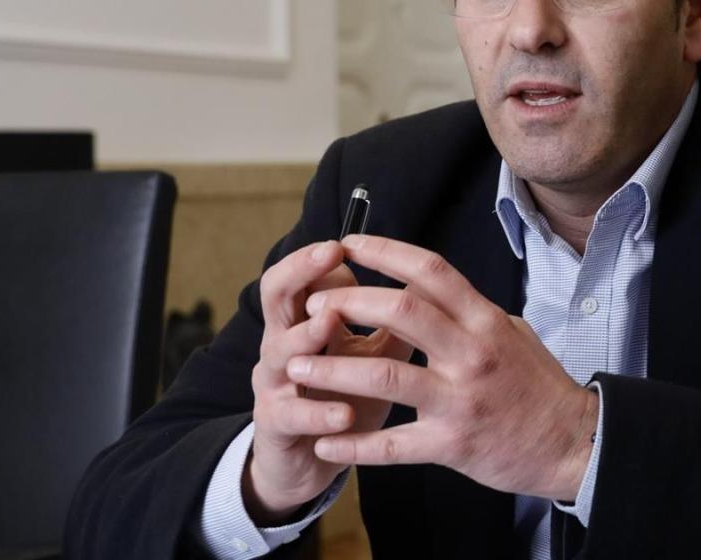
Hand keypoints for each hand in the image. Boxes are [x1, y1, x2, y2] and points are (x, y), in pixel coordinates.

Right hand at [245, 240, 412, 523]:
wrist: (308, 461)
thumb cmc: (346, 395)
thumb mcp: (374, 354)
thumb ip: (394, 321)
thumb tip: (426, 280)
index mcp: (305, 321)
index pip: (303, 274)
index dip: (319, 255)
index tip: (346, 240)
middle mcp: (283, 345)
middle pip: (277, 296)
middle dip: (301, 273)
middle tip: (330, 256)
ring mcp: (275, 386)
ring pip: (281, 352)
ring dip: (306, 336)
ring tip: (329, 324)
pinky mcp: (277, 427)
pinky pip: (293, 416)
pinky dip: (319, 414)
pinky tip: (344, 414)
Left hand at [285, 233, 599, 501]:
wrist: (573, 442)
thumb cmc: (539, 386)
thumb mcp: (514, 334)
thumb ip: (472, 313)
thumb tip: (435, 288)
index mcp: (486, 320)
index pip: (431, 271)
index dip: (385, 252)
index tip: (348, 244)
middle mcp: (473, 353)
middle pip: (402, 310)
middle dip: (348, 303)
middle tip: (314, 307)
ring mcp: (461, 399)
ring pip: (386, 376)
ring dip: (333, 369)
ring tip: (294, 367)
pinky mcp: (452, 444)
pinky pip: (392, 445)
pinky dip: (353, 444)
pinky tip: (324, 441)